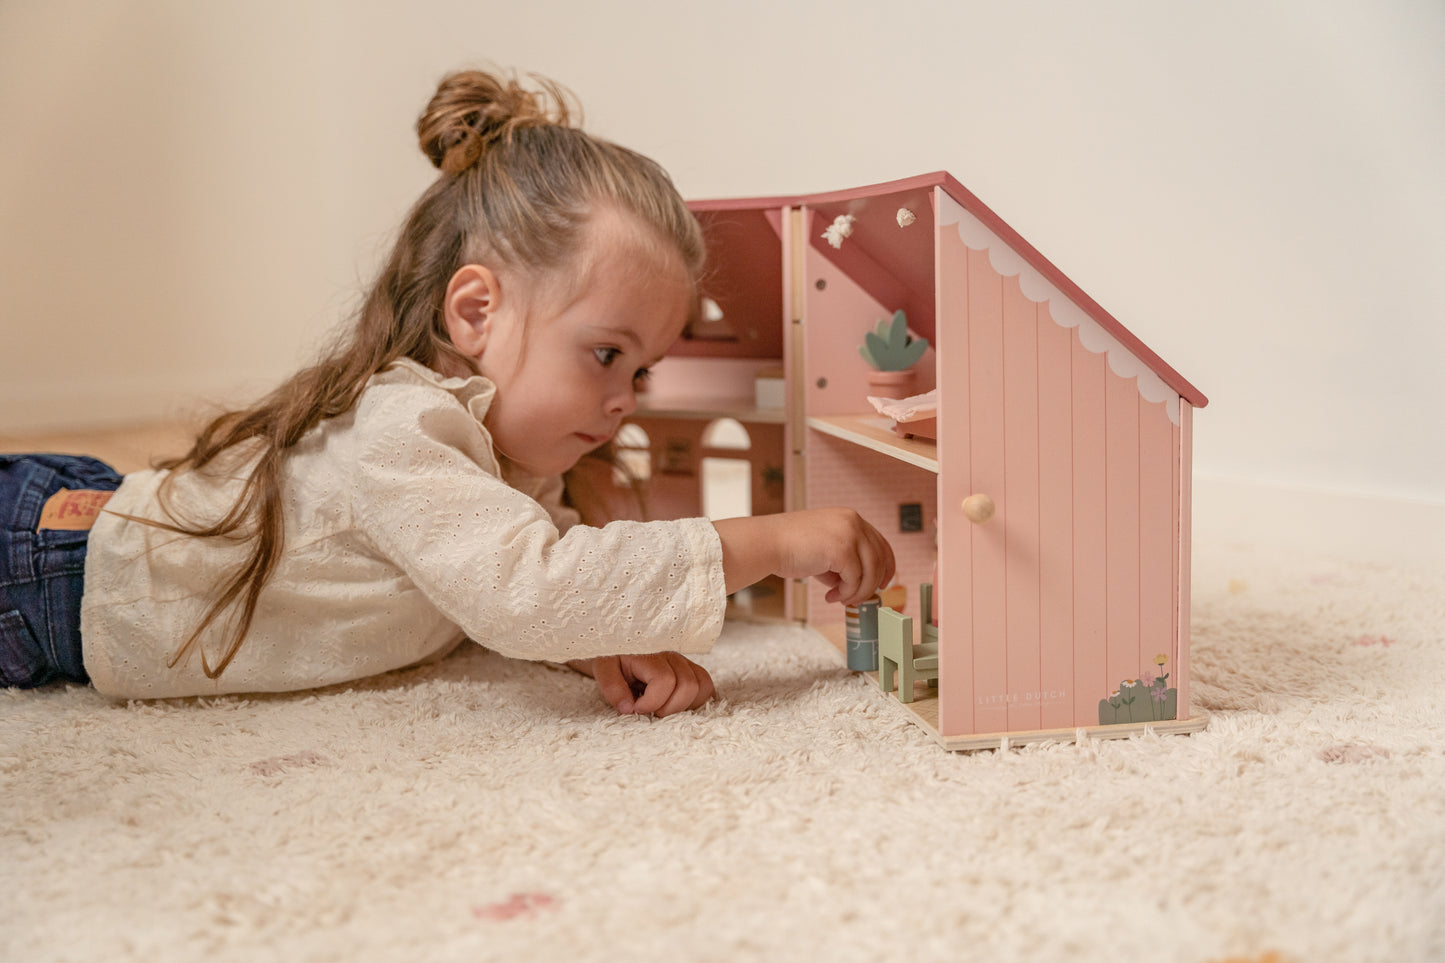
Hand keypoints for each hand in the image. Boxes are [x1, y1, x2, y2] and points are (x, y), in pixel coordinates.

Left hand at [567, 653, 715, 716]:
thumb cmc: (611, 659)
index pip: (665, 680)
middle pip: (688, 686)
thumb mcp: (602, 670)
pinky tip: (676, 704)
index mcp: (649, 653)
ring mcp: (684, 661)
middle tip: (650, 711)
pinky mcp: (691, 669)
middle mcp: (672, 655)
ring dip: (684, 706)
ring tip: (663, 708)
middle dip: (669, 708)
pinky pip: (706, 686)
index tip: (636, 708)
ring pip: (702, 686)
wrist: (615, 646)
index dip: (652, 702)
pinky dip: (696, 701)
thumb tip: (629, 708)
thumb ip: (613, 688)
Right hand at [714, 507, 896, 606]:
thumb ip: (843, 561)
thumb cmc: (789, 546)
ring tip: (841, 599)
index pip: (880, 542)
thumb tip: (858, 585)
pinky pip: (855, 579)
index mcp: (849, 517)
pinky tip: (830, 596)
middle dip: (872, 583)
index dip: (886, 566)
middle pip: (880, 558)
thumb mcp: (824, 549)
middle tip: (857, 598)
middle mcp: (853, 521)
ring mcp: (849, 534)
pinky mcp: (841, 549)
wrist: (767, 543)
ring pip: (870, 571)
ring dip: (858, 591)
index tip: (883, 583)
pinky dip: (846, 593)